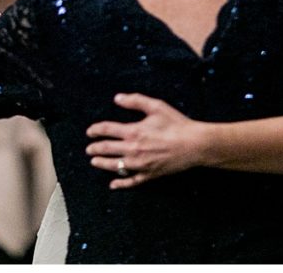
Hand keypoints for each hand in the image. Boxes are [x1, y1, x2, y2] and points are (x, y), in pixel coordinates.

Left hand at [85, 93, 206, 188]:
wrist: (194, 145)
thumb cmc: (176, 124)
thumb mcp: (157, 106)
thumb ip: (135, 101)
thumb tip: (117, 98)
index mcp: (133, 131)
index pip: (107, 130)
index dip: (96, 130)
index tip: (90, 131)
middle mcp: (132, 149)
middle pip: (107, 149)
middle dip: (95, 148)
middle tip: (88, 149)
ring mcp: (140, 164)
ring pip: (114, 166)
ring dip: (102, 164)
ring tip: (94, 162)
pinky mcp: (148, 175)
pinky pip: (130, 181)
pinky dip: (120, 184)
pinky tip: (113, 184)